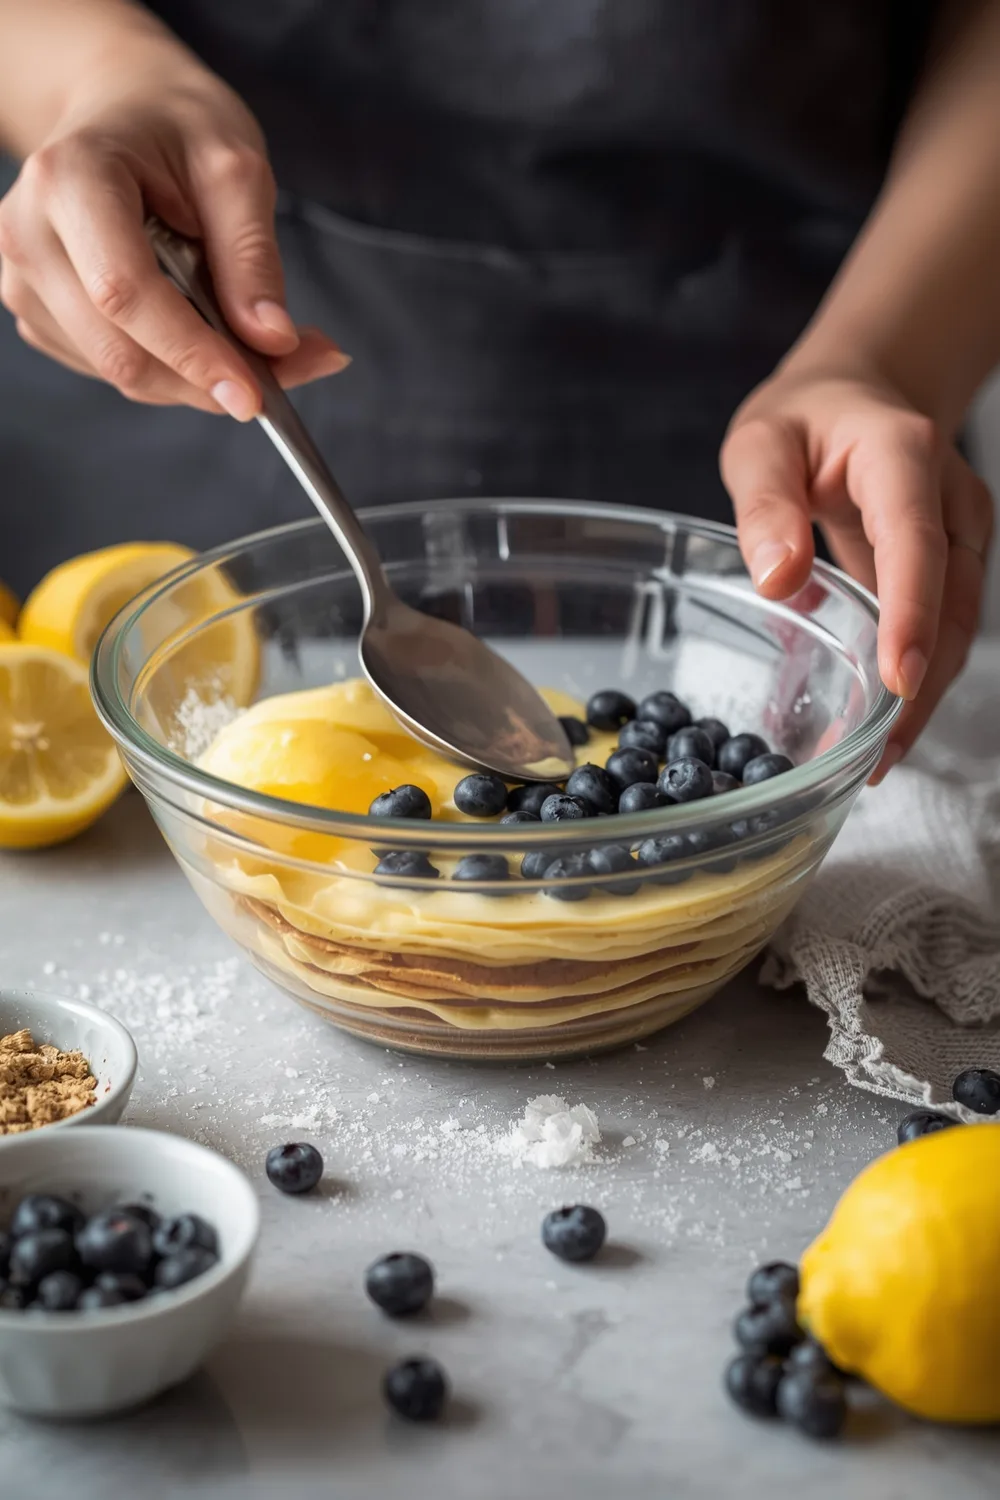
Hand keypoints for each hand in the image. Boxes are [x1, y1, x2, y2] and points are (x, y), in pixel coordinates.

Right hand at [0, 42, 346, 416]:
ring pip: (121, 372)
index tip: (254, 393)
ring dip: (197, 378)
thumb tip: (271, 342)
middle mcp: (29, 234)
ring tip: (255, 343)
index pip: (125, 293)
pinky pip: (113, 370)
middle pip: (121, 351)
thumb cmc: (176, 124)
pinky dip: (173, 370)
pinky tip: (205, 334)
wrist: (119, 108)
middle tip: (292, 371)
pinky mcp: (39, 312)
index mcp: (69, 180)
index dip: (192, 353)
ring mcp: (24, 279)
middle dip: (208, 379)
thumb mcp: (235, 168)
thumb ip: (252, 257)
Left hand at [721, 365, 993, 778]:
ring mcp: (961, 532)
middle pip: (951, 601)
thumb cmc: (806, 418)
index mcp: (902, 457)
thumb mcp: (761, 442)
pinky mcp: (954, 563)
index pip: (916, 542)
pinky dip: (917, 677)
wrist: (861, 395)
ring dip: (923, 696)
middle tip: (874, 756)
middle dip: (920, 684)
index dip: (912, 613)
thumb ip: (766, 504)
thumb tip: (778, 579)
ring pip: (958, 626)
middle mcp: (949, 498)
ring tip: (875, 760)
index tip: (898, 680)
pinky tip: (883, 726)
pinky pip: (944, 627)